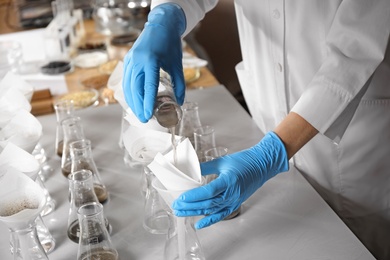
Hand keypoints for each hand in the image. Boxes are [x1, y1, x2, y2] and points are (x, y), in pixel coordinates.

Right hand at [122, 4, 185, 122]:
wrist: (161, 25)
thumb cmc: (170, 43)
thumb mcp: (177, 64)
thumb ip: (179, 84)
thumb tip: (180, 102)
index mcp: (151, 60)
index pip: (148, 86)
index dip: (148, 102)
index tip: (148, 115)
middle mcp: (137, 61)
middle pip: (135, 89)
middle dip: (138, 106)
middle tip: (144, 119)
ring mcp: (130, 60)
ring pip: (128, 86)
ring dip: (132, 101)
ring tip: (139, 114)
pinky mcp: (127, 60)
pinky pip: (126, 80)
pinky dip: (129, 92)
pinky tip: (134, 101)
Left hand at [172, 132, 288, 228]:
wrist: (261, 165)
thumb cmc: (244, 161)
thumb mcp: (222, 161)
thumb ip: (205, 167)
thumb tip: (191, 169)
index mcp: (228, 181)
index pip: (207, 192)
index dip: (193, 196)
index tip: (181, 198)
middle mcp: (231, 193)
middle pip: (207, 203)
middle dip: (189, 206)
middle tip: (176, 206)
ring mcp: (234, 200)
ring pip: (211, 210)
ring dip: (195, 213)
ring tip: (181, 213)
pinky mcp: (235, 204)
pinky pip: (221, 215)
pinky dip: (209, 220)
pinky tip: (199, 224)